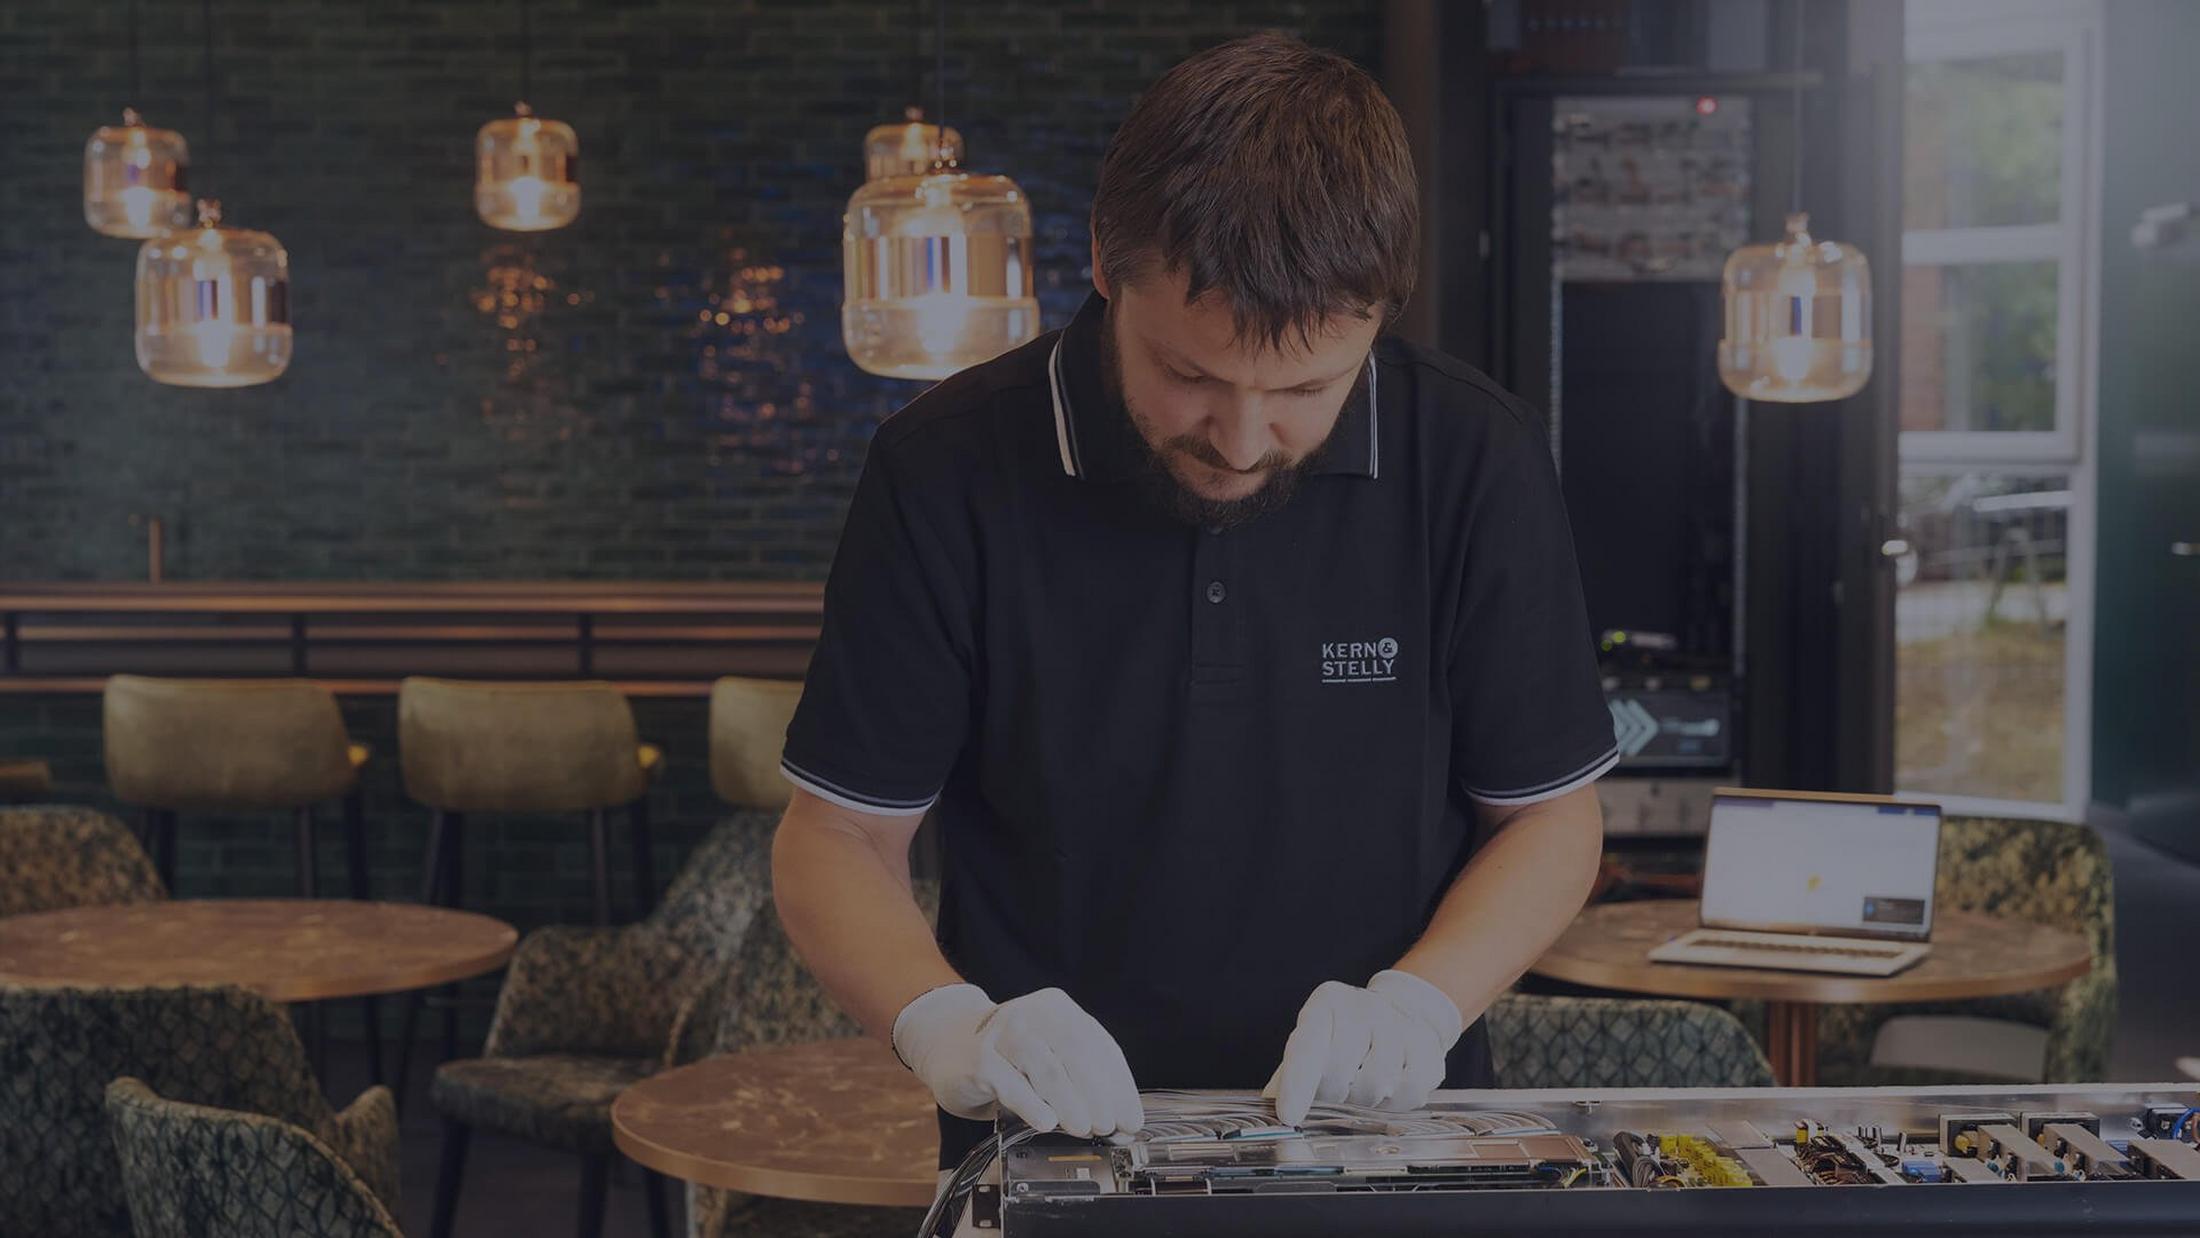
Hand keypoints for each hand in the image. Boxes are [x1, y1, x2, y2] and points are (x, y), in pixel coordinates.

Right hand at [892, 983, 1144, 1137]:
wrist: (947, 1041)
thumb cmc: (1008, 1056)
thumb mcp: (1047, 1061)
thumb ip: (1080, 1083)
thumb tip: (1117, 1121)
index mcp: (1059, 1011)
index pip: (1099, 1046)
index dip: (1119, 1085)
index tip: (1131, 1118)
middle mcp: (1034, 1014)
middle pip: (1076, 1054)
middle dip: (1098, 1094)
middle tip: (1109, 1125)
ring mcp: (1004, 1033)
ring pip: (1046, 1068)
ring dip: (1071, 1102)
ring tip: (1086, 1128)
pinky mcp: (980, 1058)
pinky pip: (1011, 1083)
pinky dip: (1032, 1104)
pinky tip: (1046, 1122)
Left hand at [1262, 969, 1463, 1124]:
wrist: (1404, 1010)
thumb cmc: (1348, 1034)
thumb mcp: (1316, 1039)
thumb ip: (1291, 1073)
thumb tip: (1270, 1106)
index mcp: (1327, 1003)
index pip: (1307, 1046)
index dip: (1297, 1084)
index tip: (1288, 1116)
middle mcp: (1364, 1008)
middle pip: (1339, 1074)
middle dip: (1333, 1092)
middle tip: (1337, 1086)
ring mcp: (1399, 1026)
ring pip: (1374, 1087)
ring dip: (1364, 1098)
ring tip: (1364, 1081)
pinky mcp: (1428, 1049)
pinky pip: (1407, 1093)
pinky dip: (1395, 1102)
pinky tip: (1391, 1084)